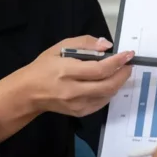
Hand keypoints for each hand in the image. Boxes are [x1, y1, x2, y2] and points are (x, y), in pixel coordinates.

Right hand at [19, 35, 133, 117]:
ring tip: (120, 72)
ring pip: (107, 95)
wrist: (28, 93)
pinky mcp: (79, 113)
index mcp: (67, 71)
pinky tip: (108, 84)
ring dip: (118, 83)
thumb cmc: (43, 67)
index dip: (117, 62)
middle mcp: (73, 90)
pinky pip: (101, 103)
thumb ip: (83, 43)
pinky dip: (109, 92)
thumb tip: (106, 45)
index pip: (99, 69)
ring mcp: (77, 104)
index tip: (128, 54)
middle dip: (122, 74)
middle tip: (128, 65)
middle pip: (107, 85)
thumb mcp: (59, 47)